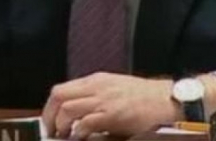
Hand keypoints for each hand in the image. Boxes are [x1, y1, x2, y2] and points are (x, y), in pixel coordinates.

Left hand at [42, 73, 180, 138]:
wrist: (166, 99)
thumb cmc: (144, 98)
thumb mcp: (114, 89)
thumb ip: (95, 96)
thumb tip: (77, 115)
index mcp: (95, 81)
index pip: (61, 89)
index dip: (50, 107)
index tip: (49, 121)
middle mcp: (96, 87)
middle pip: (59, 96)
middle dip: (49, 115)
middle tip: (51, 131)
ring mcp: (103, 100)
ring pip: (67, 108)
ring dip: (61, 124)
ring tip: (64, 136)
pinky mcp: (112, 114)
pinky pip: (86, 122)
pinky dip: (78, 132)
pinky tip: (80, 137)